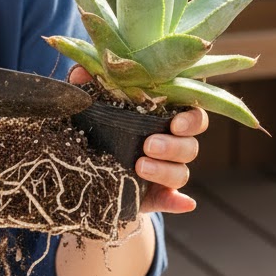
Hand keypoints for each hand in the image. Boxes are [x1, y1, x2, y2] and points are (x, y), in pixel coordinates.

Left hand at [67, 67, 206, 214]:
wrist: (88, 171)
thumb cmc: (100, 128)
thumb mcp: (94, 108)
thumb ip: (91, 88)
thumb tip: (81, 72)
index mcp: (165, 118)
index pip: (193, 114)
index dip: (191, 118)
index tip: (175, 121)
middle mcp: (172, 144)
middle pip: (191, 145)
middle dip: (173, 145)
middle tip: (149, 145)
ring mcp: (167, 171)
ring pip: (182, 172)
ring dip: (165, 170)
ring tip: (139, 166)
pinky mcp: (158, 195)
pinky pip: (174, 200)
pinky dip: (179, 202)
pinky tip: (183, 203)